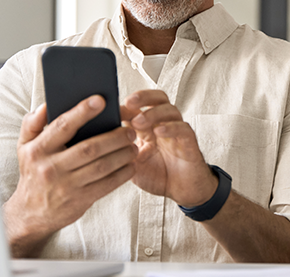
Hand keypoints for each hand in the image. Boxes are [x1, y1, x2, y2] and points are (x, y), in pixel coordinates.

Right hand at [3, 96, 136, 256]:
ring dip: (122, 155)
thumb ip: (32, 123)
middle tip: (129, 130)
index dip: (82, 112)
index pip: (63, 126)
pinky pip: (106, 185)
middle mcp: (51, 167)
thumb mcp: (24, 146)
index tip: (101, 101)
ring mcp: (66, 186)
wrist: (30, 213)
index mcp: (39, 150)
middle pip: (90, 148)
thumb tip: (46, 105)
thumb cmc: (33, 173)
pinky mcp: (79, 200)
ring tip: (133, 146)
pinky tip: (130, 165)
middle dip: (114, 137)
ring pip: (102, 166)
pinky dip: (122, 174)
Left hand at [121, 90, 217, 206]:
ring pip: (170, 110)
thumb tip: (100, 139)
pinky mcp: (189, 142)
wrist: (181, 191)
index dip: (127, 104)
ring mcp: (177, 132)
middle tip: (129, 102)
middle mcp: (164, 124)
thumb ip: (120, 150)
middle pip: (158, 98)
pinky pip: (183, 129)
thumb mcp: (132, 163)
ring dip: (153, 113)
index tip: (112, 109)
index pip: (140, 106)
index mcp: (148, 127)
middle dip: (143, 97)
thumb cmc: (158, 175)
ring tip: (139, 122)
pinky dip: (171, 127)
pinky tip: (159, 131)